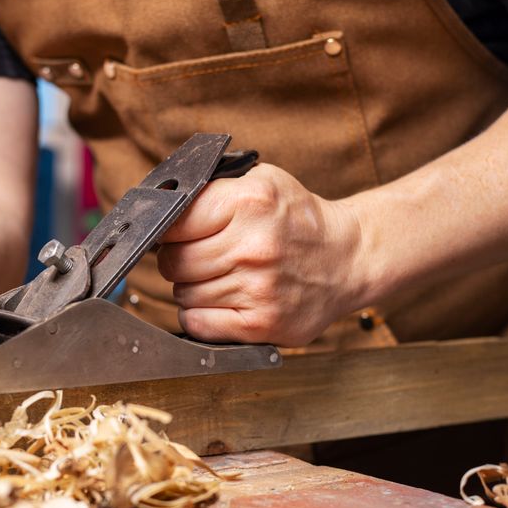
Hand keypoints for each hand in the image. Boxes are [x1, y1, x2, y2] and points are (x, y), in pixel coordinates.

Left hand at [157, 163, 365, 345]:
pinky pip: (198, 324)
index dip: (168, 230)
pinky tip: (219, 301)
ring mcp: (258, 289)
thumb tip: (159, 205)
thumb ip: (212, 189)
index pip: (173, 222)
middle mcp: (253, 247)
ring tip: (221, 276)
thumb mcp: (262, 182)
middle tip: (200, 256)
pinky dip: (199, 316)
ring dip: (192, 288)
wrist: (348, 258)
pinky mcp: (261, 325)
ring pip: (183, 294)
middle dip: (178, 260)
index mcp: (250, 203)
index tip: (175, 234)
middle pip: (173, 262)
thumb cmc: (297, 220)